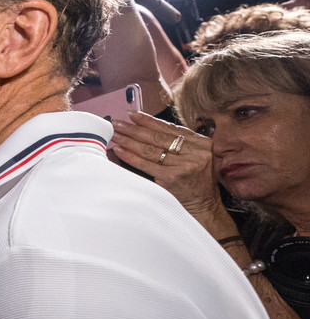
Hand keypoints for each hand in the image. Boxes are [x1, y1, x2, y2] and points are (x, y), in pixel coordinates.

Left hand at [108, 112, 225, 221]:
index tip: (132, 114)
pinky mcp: (171, 178)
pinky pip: (145, 164)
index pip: (169, 128)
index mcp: (200, 143)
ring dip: (128, 140)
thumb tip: (146, 127)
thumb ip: (178, 143)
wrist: (204, 204)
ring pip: (150, 149)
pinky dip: (130, 156)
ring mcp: (183, 165)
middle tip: (117, 123)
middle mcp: (194, 152)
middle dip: (134, 129)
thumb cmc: (195, 180)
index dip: (148, 120)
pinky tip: (119, 150)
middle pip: (157, 137)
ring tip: (115, 134)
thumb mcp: (194, 157)